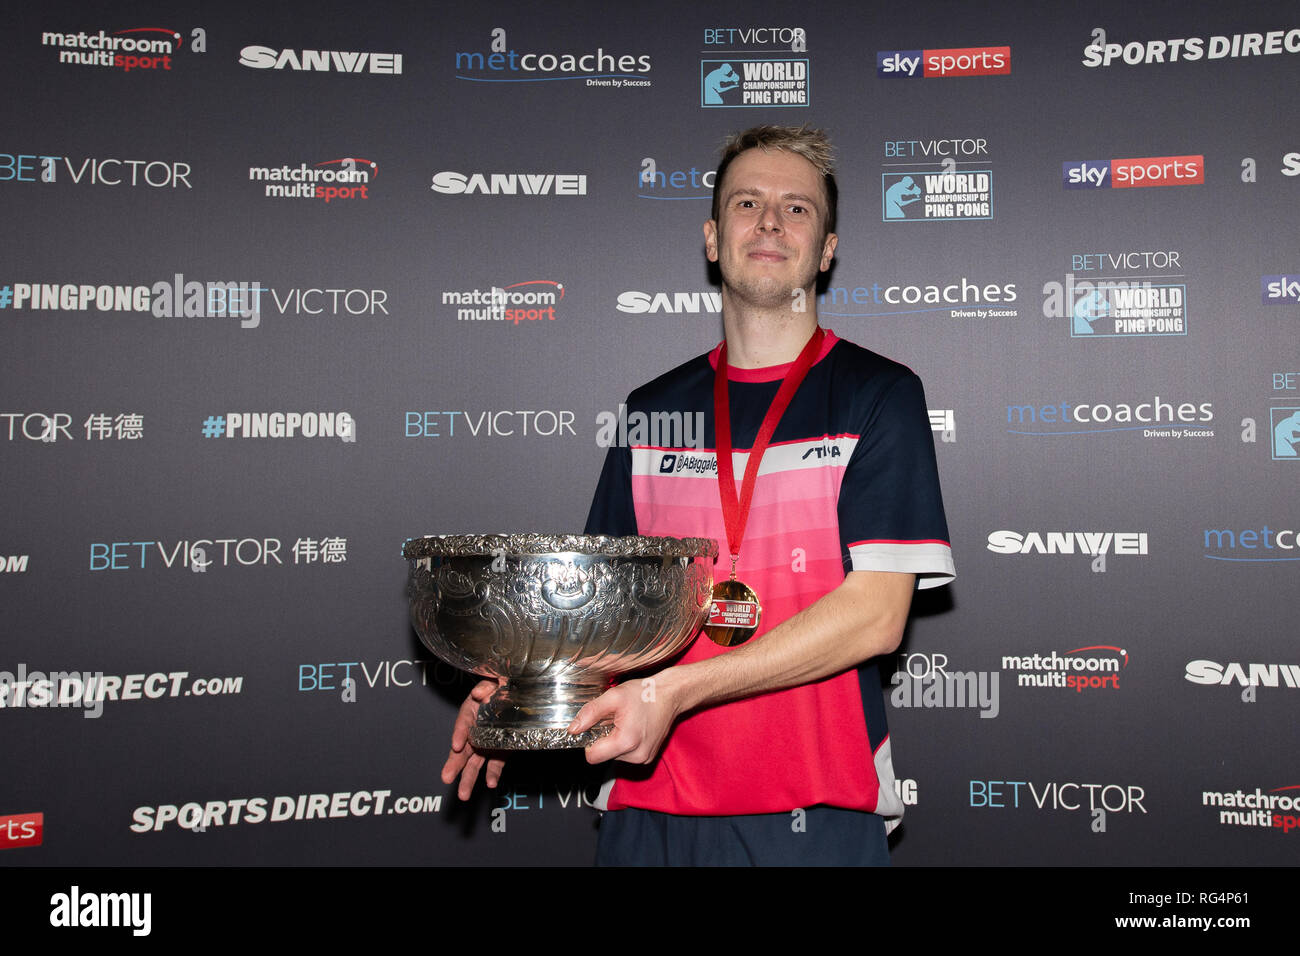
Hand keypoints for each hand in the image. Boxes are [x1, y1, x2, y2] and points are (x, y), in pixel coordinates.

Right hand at [440, 679, 504, 799]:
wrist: (523, 690)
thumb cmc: (506, 683)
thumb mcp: (497, 679)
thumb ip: (487, 685)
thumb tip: (479, 694)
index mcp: (472, 710)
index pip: (463, 722)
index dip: (459, 733)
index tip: (456, 745)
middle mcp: (476, 728)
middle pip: (463, 748)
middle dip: (455, 764)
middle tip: (446, 778)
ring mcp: (487, 742)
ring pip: (475, 762)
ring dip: (469, 778)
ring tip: (463, 795)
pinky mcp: (500, 750)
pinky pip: (495, 763)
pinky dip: (493, 773)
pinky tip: (490, 784)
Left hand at [567, 674, 679, 765]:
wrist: (670, 694)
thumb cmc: (645, 694)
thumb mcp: (613, 696)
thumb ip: (590, 713)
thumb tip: (573, 729)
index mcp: (626, 742)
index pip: (593, 757)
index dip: (588, 742)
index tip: (594, 727)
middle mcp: (637, 756)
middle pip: (604, 756)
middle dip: (603, 739)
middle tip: (613, 720)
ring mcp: (644, 758)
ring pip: (614, 756)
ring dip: (614, 741)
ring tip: (625, 722)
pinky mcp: (648, 757)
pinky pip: (626, 755)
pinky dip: (625, 743)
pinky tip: (632, 728)